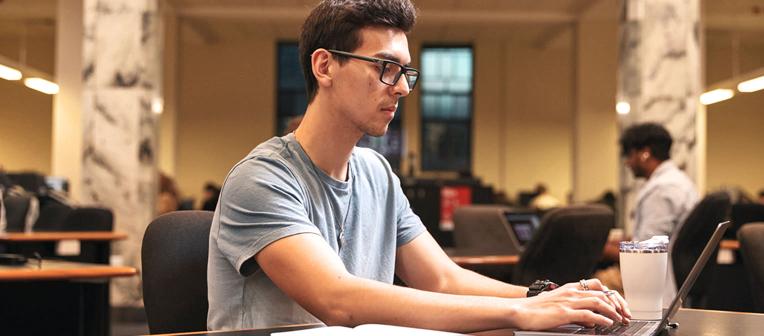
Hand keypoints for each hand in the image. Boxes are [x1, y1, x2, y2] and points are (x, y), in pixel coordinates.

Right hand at [511, 280, 628, 330]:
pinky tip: (607, 324)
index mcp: (569, 288)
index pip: (597, 286)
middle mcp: (571, 292)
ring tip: (620, 320)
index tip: (619, 305)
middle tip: (624, 314)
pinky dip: (601, 319)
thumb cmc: (535, 309)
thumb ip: (573, 307)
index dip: (611, 295)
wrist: (519, 310)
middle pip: (602, 293)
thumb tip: (589, 319)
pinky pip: (588, 314)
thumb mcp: (557, 303)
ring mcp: (568, 302)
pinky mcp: (564, 313)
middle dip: (617, 304)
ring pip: (598, 302)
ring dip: (612, 311)